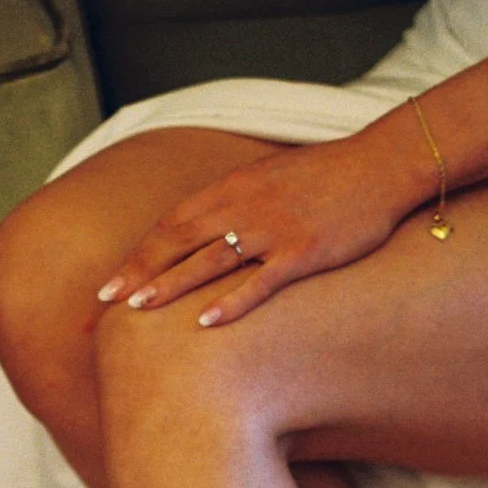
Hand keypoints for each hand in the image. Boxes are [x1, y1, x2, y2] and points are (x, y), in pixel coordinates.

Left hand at [97, 122, 428, 327]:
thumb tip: (210, 230)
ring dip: (172, 284)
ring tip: (139, 308)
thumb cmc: (329, 176)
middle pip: (180, 240)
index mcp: (234, 187)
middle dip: (140, 270)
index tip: (112, 280)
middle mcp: (245, 206)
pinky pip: (260, 281)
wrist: (381, 166)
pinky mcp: (303, 252)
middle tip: (107, 299)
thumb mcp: (272, 178)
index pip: (173, 222)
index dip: (140, 252)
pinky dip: (231, 302)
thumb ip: (237, 202)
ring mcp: (273, 230)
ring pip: (210, 259)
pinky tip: (205, 322)